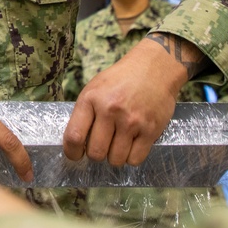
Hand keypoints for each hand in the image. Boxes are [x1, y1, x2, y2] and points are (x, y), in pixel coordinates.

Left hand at [62, 34, 204, 165]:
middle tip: (102, 146)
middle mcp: (110, 110)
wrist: (154, 68)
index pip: (74, 136)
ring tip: (118, 143)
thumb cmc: (121, 80)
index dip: (72, 152)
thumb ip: (84, 113)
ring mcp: (131, 121)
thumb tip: (76, 143)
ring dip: (115, 156)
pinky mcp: (150, 130)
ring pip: (116, 159)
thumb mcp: (95, 88)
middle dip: (96, 154)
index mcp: (91, 99)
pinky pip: (135, 159)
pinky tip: (132, 145)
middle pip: (96, 153)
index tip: (75, 155)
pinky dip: (132, 157)